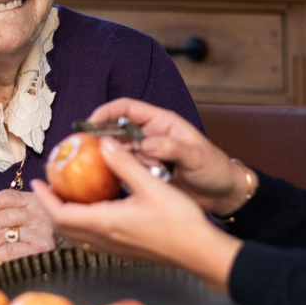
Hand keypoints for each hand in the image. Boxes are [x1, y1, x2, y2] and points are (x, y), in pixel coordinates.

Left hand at [0, 190, 55, 262]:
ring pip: (4, 233)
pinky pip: (12, 251)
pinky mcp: (42, 248)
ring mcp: (40, 230)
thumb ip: (10, 211)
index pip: (4, 198)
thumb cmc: (44, 225)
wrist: (73, 237)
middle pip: (1, 217)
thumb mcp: (31, 211)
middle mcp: (36, 211)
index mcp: (31, 199)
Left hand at [31, 136, 241, 293]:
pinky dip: (83, 223)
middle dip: (52, 207)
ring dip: (66, 216)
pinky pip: (92, 239)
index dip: (45, 198)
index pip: (61, 214)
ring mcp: (115, 248)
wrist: (199, 251)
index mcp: (106, 223)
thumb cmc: (179, 220)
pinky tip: (96, 209)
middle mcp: (105, 239)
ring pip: (77, 235)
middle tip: (49, 187)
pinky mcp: (125, 251)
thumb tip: (105, 145)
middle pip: (64, 227)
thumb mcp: (152, 185)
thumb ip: (125, 164)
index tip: (38, 182)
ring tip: (68, 196)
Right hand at [87, 98, 257, 216]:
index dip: (106, 112)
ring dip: (107, 161)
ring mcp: (146, 157)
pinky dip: (115, 176)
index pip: (127, 109)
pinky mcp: (145, 175)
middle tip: (82, 151)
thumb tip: (147, 145)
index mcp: (162, 123)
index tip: (90, 122)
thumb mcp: (197, 157)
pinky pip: (124, 172)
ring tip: (93, 171)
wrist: (223, 195)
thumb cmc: (215, 169)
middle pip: (115, 131)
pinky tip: (107, 185)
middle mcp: (150, 137)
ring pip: (117, 153)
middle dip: (99, 139)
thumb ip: (173, 149)